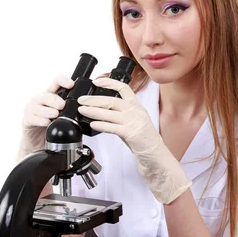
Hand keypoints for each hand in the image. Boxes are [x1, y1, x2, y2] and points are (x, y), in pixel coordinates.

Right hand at [19, 75, 74, 154]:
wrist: (39, 141)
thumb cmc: (52, 125)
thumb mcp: (64, 114)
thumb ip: (72, 109)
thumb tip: (87, 108)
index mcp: (52, 95)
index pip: (56, 82)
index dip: (63, 81)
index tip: (71, 85)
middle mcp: (41, 100)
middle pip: (46, 94)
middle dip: (54, 99)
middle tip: (62, 105)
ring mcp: (32, 109)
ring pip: (37, 105)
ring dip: (48, 110)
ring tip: (55, 115)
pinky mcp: (27, 120)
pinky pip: (32, 117)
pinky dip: (40, 120)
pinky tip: (47, 122)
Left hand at [77, 77, 191, 203]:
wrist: (155, 154)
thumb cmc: (143, 140)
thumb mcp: (133, 122)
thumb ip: (119, 116)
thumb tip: (101, 112)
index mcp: (137, 106)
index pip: (124, 88)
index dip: (109, 83)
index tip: (97, 81)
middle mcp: (136, 111)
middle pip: (112, 100)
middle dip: (94, 99)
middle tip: (82, 100)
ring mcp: (135, 122)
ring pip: (110, 113)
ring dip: (93, 111)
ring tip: (82, 110)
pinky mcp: (132, 133)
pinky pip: (114, 127)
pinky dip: (102, 125)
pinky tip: (93, 124)